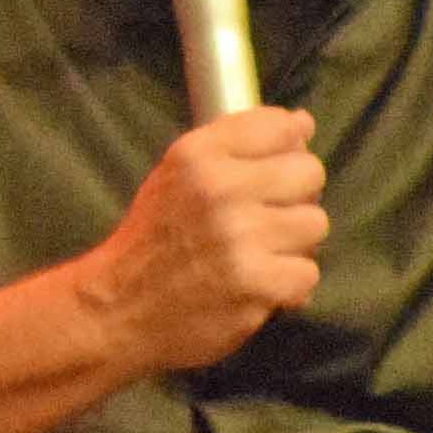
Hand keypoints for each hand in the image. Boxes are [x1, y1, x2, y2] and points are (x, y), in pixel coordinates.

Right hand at [84, 107, 328, 375]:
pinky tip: (260, 285)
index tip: (271, 170)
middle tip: (267, 218)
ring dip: (294, 243)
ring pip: (315, 224)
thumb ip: (236, 145)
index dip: (288, 148)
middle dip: (296, 196)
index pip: (279, 126)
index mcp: (198, 154)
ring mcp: (240, 237)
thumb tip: (303, 123)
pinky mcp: (256, 284)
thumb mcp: (178, 174)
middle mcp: (219, 188)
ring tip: (260, 254)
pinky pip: (308, 272)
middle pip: (309, 173)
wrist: (116, 309)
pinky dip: (288, 285)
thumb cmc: (154, 239)